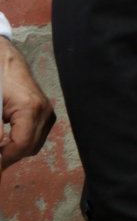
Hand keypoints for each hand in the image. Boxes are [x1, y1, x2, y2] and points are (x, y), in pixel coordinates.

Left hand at [0, 38, 55, 168]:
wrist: (7, 63)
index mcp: (29, 108)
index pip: (22, 144)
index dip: (5, 157)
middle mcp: (44, 112)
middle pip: (29, 148)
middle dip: (9, 156)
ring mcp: (47, 113)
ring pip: (34, 145)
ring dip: (15, 150)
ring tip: (0, 147)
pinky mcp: (47, 114)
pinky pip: (36, 137)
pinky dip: (21, 143)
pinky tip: (7, 140)